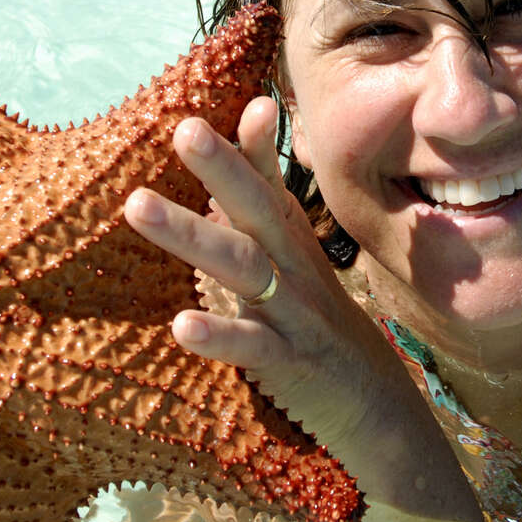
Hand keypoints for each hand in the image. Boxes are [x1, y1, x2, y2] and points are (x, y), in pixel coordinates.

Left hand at [124, 96, 476, 521]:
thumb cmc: (325, 339)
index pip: (269, 188)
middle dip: (220, 168)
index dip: (249, 147)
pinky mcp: (294, 366)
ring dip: (191, 234)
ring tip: (137, 204)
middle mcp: (297, 272)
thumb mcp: (295, 277)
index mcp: (294, 249)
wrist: (384, 418)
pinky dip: (219, 336)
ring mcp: (297, 317)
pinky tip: (180, 326)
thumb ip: (264, 226)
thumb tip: (239, 179)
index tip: (232, 104)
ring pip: (244, 267)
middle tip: (183, 128)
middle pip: (256, 210)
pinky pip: (253, 348)